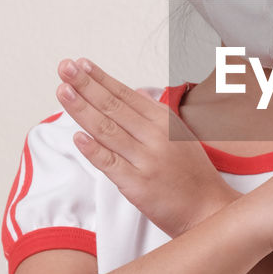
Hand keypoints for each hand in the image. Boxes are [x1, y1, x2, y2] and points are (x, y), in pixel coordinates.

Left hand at [55, 58, 234, 237]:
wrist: (209, 209)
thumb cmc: (194, 174)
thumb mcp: (181, 135)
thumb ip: (155, 113)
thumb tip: (136, 91)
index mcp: (165, 121)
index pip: (125, 94)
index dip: (100, 78)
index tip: (80, 64)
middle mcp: (156, 136)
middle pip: (113, 106)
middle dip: (86, 85)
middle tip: (65, 68)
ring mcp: (146, 160)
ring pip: (107, 130)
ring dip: (82, 109)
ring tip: (63, 91)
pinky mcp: (138, 185)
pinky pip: (110, 164)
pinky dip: (93, 149)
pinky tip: (76, 136)